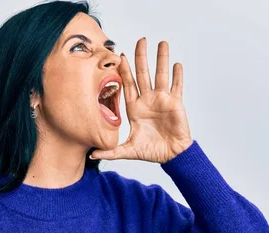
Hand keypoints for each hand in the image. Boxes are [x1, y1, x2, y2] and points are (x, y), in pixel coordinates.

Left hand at [90, 38, 193, 163]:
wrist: (171, 155)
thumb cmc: (151, 151)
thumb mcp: (127, 150)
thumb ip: (110, 152)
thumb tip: (91, 155)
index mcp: (135, 108)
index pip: (128, 84)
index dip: (125, 70)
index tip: (121, 56)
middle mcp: (147, 101)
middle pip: (143, 74)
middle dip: (141, 57)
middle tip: (141, 40)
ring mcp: (162, 100)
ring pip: (161, 75)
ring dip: (161, 59)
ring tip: (162, 43)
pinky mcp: (175, 103)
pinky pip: (177, 86)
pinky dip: (177, 75)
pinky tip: (177, 64)